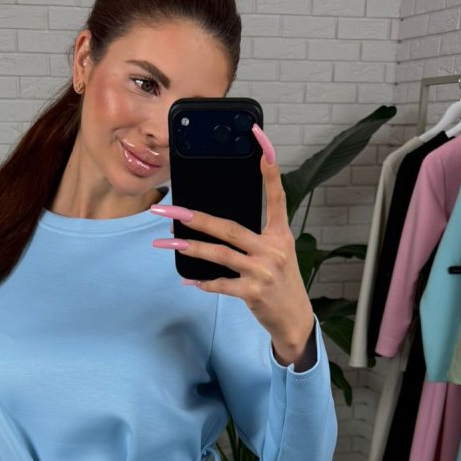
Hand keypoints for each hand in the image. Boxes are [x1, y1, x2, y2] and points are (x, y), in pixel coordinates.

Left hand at [149, 122, 314, 355]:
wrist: (294, 319)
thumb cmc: (280, 282)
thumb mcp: (277, 253)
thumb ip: (255, 237)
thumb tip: (216, 225)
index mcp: (280, 234)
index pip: (275, 196)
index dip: (269, 169)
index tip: (261, 141)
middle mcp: (273, 249)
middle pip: (230, 227)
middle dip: (197, 217)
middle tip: (169, 209)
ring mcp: (263, 271)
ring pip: (220, 253)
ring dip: (191, 247)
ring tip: (166, 241)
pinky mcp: (253, 292)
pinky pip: (221, 284)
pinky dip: (204, 283)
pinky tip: (189, 281)